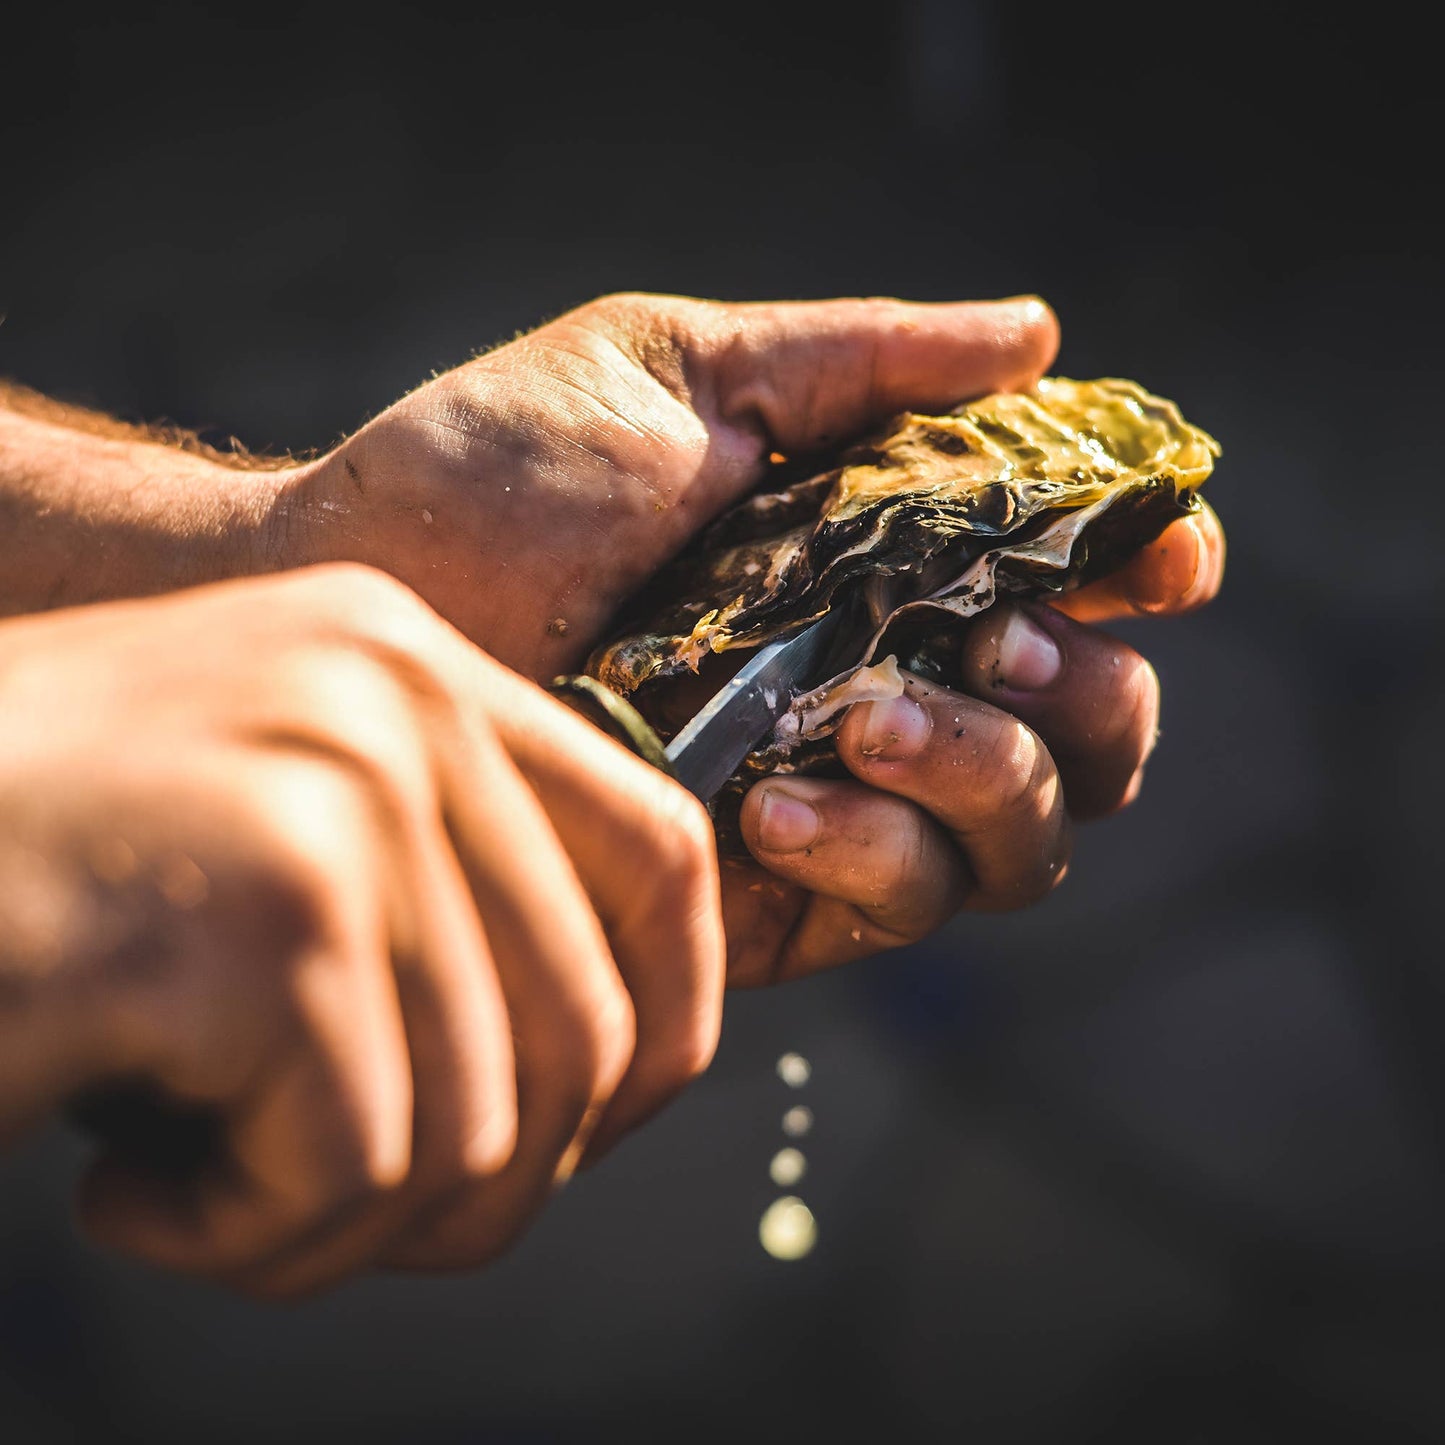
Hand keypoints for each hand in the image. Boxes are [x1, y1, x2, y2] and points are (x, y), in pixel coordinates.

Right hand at [0, 564, 722, 1294]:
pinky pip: (356, 1168)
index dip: (675, 1013)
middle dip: (492, 1183)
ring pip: (479, 1123)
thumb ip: (437, 902)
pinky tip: (127, 1190)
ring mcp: (340, 794)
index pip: (659, 846)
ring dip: (345, 1226)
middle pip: (588, 1021)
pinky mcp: (268, 914)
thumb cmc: (26, 881)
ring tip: (203, 1195)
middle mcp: (395, 702)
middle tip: (336, 1218)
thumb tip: (608, 1064)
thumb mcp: (266, 839)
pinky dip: (248, 1240)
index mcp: (413, 668)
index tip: (602, 1125)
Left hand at [276, 292, 1222, 980]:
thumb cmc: (504, 471)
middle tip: (998, 644)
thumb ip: (865, 364)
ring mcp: (843, 797)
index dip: (1143, 576)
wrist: (363, 600)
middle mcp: (888, 680)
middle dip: (1086, 698)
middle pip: (1092, 735)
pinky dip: (880, 858)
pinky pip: (906, 909)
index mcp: (888, 558)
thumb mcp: (685, 373)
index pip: (1074, 585)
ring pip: (1028, 843)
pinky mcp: (777, 900)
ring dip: (989, 780)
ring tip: (863, 717)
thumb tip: (1041, 336)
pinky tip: (775, 806)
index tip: (1157, 563)